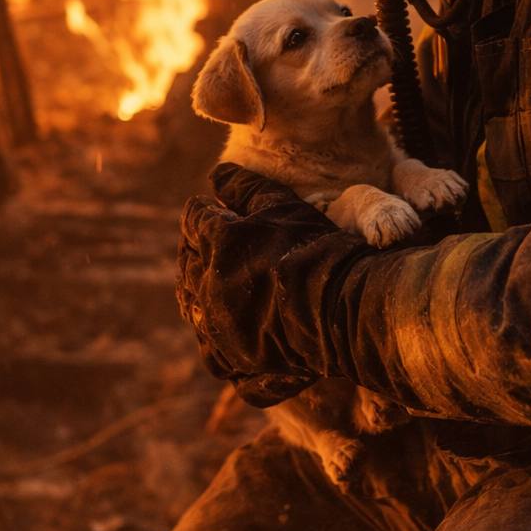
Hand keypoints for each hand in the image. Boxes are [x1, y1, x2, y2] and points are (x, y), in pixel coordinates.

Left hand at [176, 164, 365, 404]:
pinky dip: (216, 338)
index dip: (205, 212)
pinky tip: (231, 331)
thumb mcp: (284, 205)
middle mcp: (208, 283)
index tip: (218, 212)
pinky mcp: (234, 356)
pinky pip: (212, 350)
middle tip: (217, 249)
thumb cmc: (317, 249)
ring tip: (220, 289)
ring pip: (193, 307)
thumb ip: (246, 186)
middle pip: (186, 262)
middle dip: (197, 251)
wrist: (344, 310)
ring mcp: (219, 324)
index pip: (194, 218)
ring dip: (201, 293)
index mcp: (217, 241)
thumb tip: (216, 173)